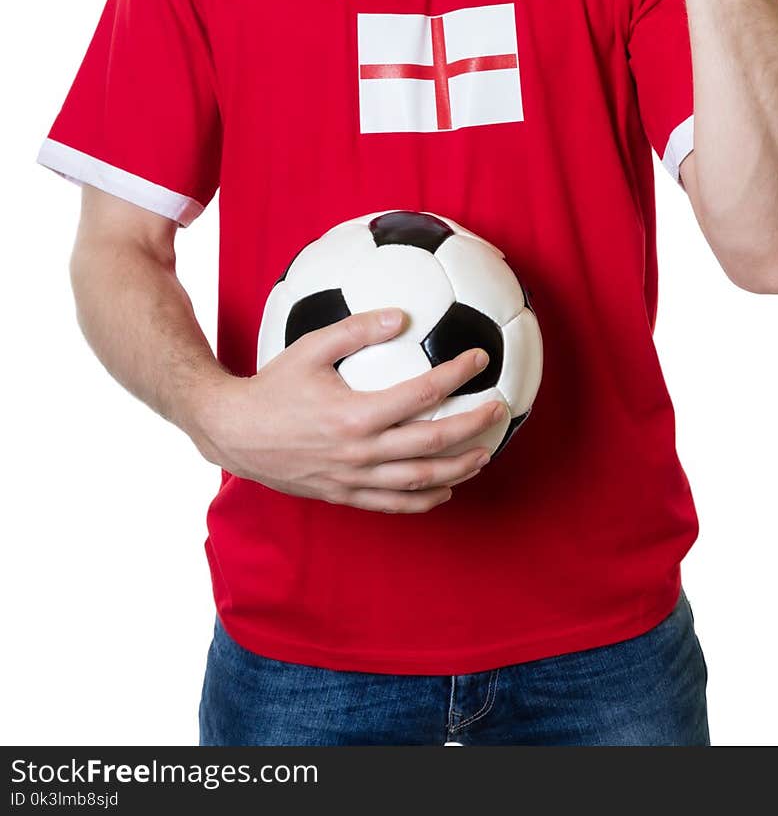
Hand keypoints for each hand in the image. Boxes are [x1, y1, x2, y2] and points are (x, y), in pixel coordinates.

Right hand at [199, 309, 505, 512]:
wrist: (235, 432)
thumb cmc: (274, 385)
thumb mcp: (310, 346)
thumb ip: (357, 330)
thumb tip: (401, 316)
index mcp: (355, 414)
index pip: (422, 394)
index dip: (456, 374)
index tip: (479, 359)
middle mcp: (360, 452)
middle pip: (432, 443)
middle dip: (473, 426)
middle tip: (498, 409)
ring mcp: (353, 479)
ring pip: (420, 480)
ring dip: (459, 467)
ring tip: (485, 453)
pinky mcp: (344, 495)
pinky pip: (393, 504)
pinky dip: (425, 499)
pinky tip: (445, 488)